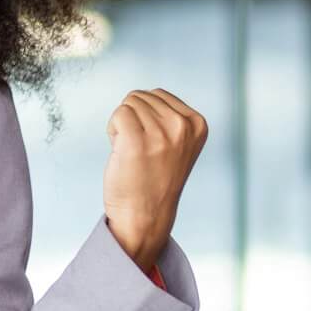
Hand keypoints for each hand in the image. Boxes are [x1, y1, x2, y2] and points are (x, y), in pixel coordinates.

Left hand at [103, 88, 206, 274]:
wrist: (145, 216)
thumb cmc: (154, 181)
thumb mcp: (177, 145)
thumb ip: (169, 119)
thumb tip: (144, 94)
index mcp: (197, 124)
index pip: (158, 94)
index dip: (146, 116)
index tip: (152, 144)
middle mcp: (183, 126)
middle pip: (141, 96)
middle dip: (133, 119)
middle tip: (139, 149)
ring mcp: (161, 133)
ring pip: (128, 104)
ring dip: (122, 125)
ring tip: (132, 152)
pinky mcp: (137, 140)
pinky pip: (118, 114)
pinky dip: (112, 130)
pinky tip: (120, 150)